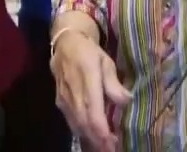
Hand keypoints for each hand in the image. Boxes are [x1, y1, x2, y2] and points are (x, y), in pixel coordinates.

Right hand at [52, 30, 130, 150]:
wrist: (64, 44)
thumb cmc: (89, 52)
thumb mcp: (106, 62)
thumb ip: (114, 83)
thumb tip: (125, 100)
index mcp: (87, 79)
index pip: (93, 112)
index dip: (102, 131)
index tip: (113, 143)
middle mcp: (73, 92)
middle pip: (84, 123)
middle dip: (98, 140)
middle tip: (111, 150)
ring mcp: (64, 99)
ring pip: (76, 125)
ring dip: (90, 139)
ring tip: (104, 147)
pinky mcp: (60, 103)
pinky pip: (71, 122)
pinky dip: (82, 132)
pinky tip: (92, 138)